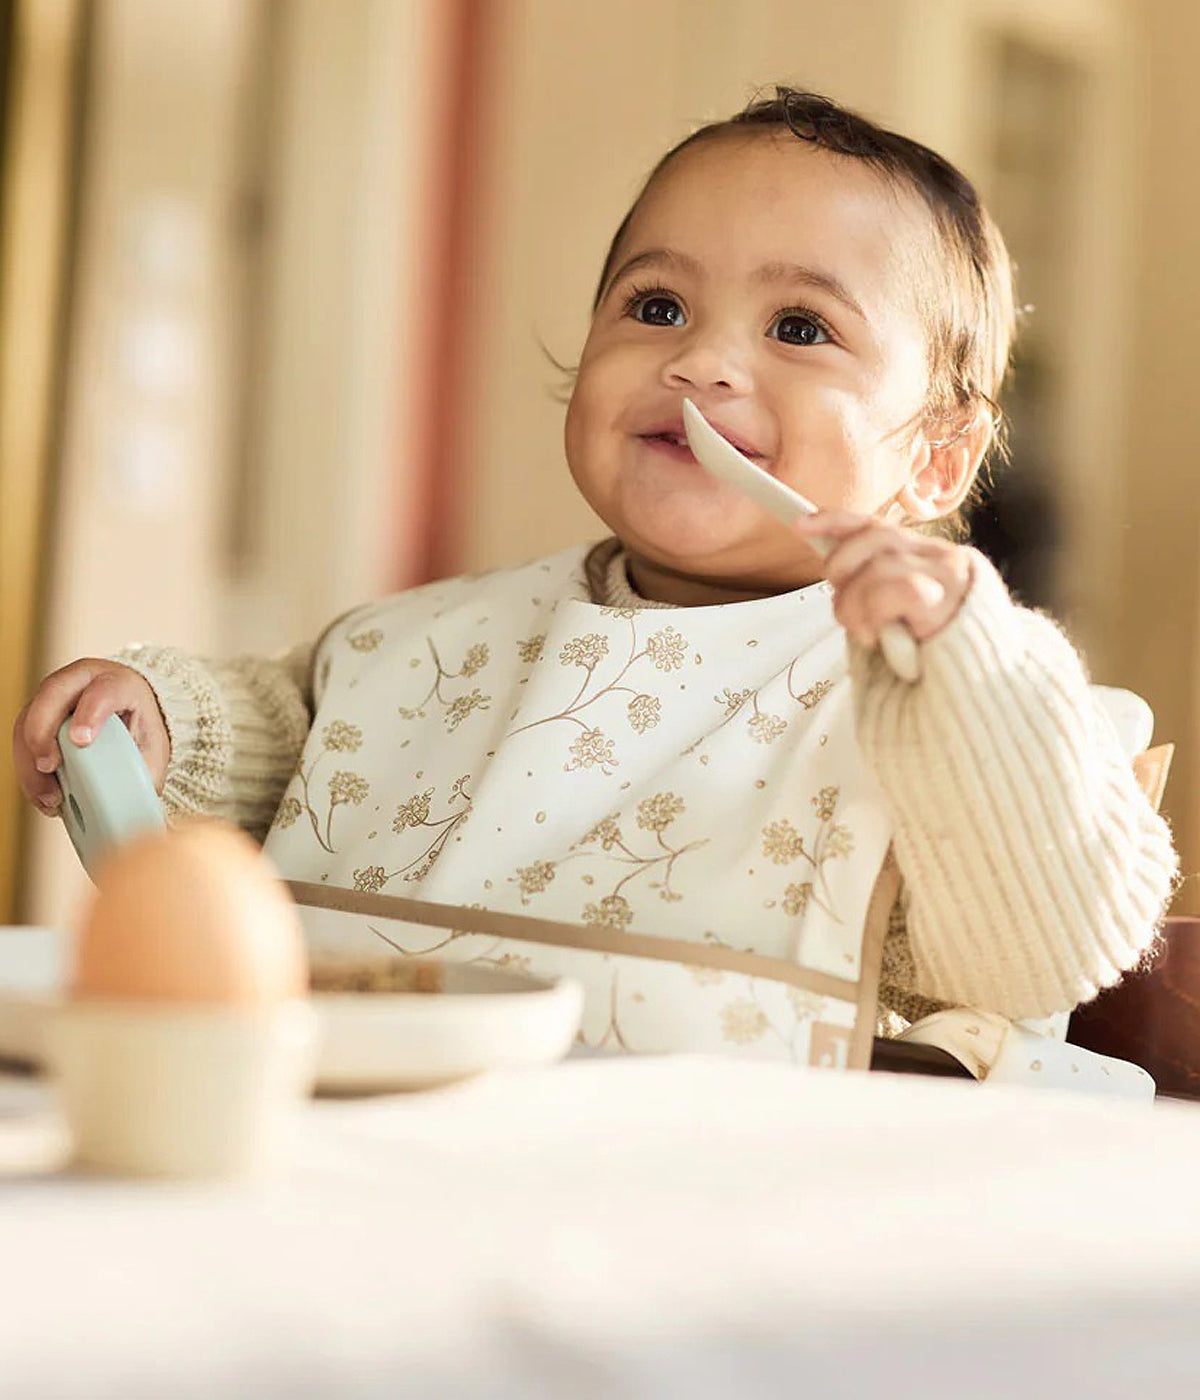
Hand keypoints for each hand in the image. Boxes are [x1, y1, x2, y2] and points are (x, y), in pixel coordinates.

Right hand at [12, 660, 169, 816]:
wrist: (129, 711)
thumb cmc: (141, 726)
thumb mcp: (153, 744)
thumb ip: (145, 767)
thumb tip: (134, 803)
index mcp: (119, 682)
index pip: (104, 689)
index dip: (90, 713)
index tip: (81, 741)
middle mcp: (81, 680)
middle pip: (53, 694)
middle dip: (44, 732)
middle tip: (49, 767)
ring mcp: (55, 694)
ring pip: (28, 716)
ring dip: (30, 758)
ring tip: (49, 795)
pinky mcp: (36, 713)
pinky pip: (21, 737)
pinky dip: (27, 768)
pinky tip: (43, 795)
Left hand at [793, 511, 973, 649]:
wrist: (976, 687)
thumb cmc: (931, 656)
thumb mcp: (892, 614)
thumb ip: (870, 587)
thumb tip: (833, 573)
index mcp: (925, 557)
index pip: (876, 525)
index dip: (836, 521)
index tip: (801, 525)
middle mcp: (940, 556)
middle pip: (873, 537)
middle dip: (842, 568)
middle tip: (843, 609)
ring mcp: (947, 575)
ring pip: (879, 565)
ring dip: (856, 603)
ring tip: (865, 632)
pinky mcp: (948, 598)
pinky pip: (896, 588)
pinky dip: (876, 612)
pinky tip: (881, 635)